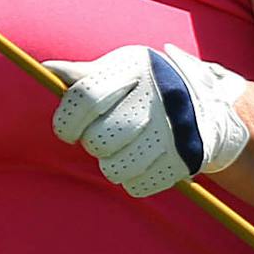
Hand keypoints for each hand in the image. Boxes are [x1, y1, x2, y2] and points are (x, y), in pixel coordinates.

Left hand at [44, 44, 249, 197]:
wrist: (206, 101)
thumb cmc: (148, 82)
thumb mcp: (121, 69)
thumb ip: (84, 74)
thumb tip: (46, 69)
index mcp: (135, 68)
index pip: (86, 99)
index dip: (67, 121)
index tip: (68, 130)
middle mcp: (158, 97)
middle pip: (99, 140)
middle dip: (92, 143)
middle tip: (103, 136)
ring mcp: (174, 130)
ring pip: (115, 169)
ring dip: (110, 164)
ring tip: (121, 150)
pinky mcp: (186, 159)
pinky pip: (138, 186)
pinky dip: (133, 179)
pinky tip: (142, 161)